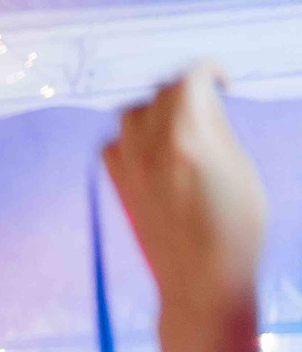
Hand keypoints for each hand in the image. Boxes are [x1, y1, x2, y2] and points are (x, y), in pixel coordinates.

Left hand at [105, 67, 268, 322]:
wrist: (199, 281)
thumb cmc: (235, 228)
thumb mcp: (239, 168)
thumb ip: (216, 129)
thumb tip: (204, 100)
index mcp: (187, 138)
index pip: (189, 79)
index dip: (208, 70)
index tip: (222, 79)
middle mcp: (149, 147)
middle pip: (162, 93)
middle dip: (186, 90)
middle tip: (209, 102)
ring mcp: (127, 167)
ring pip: (133, 113)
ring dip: (156, 109)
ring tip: (180, 125)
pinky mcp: (116, 186)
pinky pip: (112, 143)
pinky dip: (130, 137)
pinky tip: (152, 151)